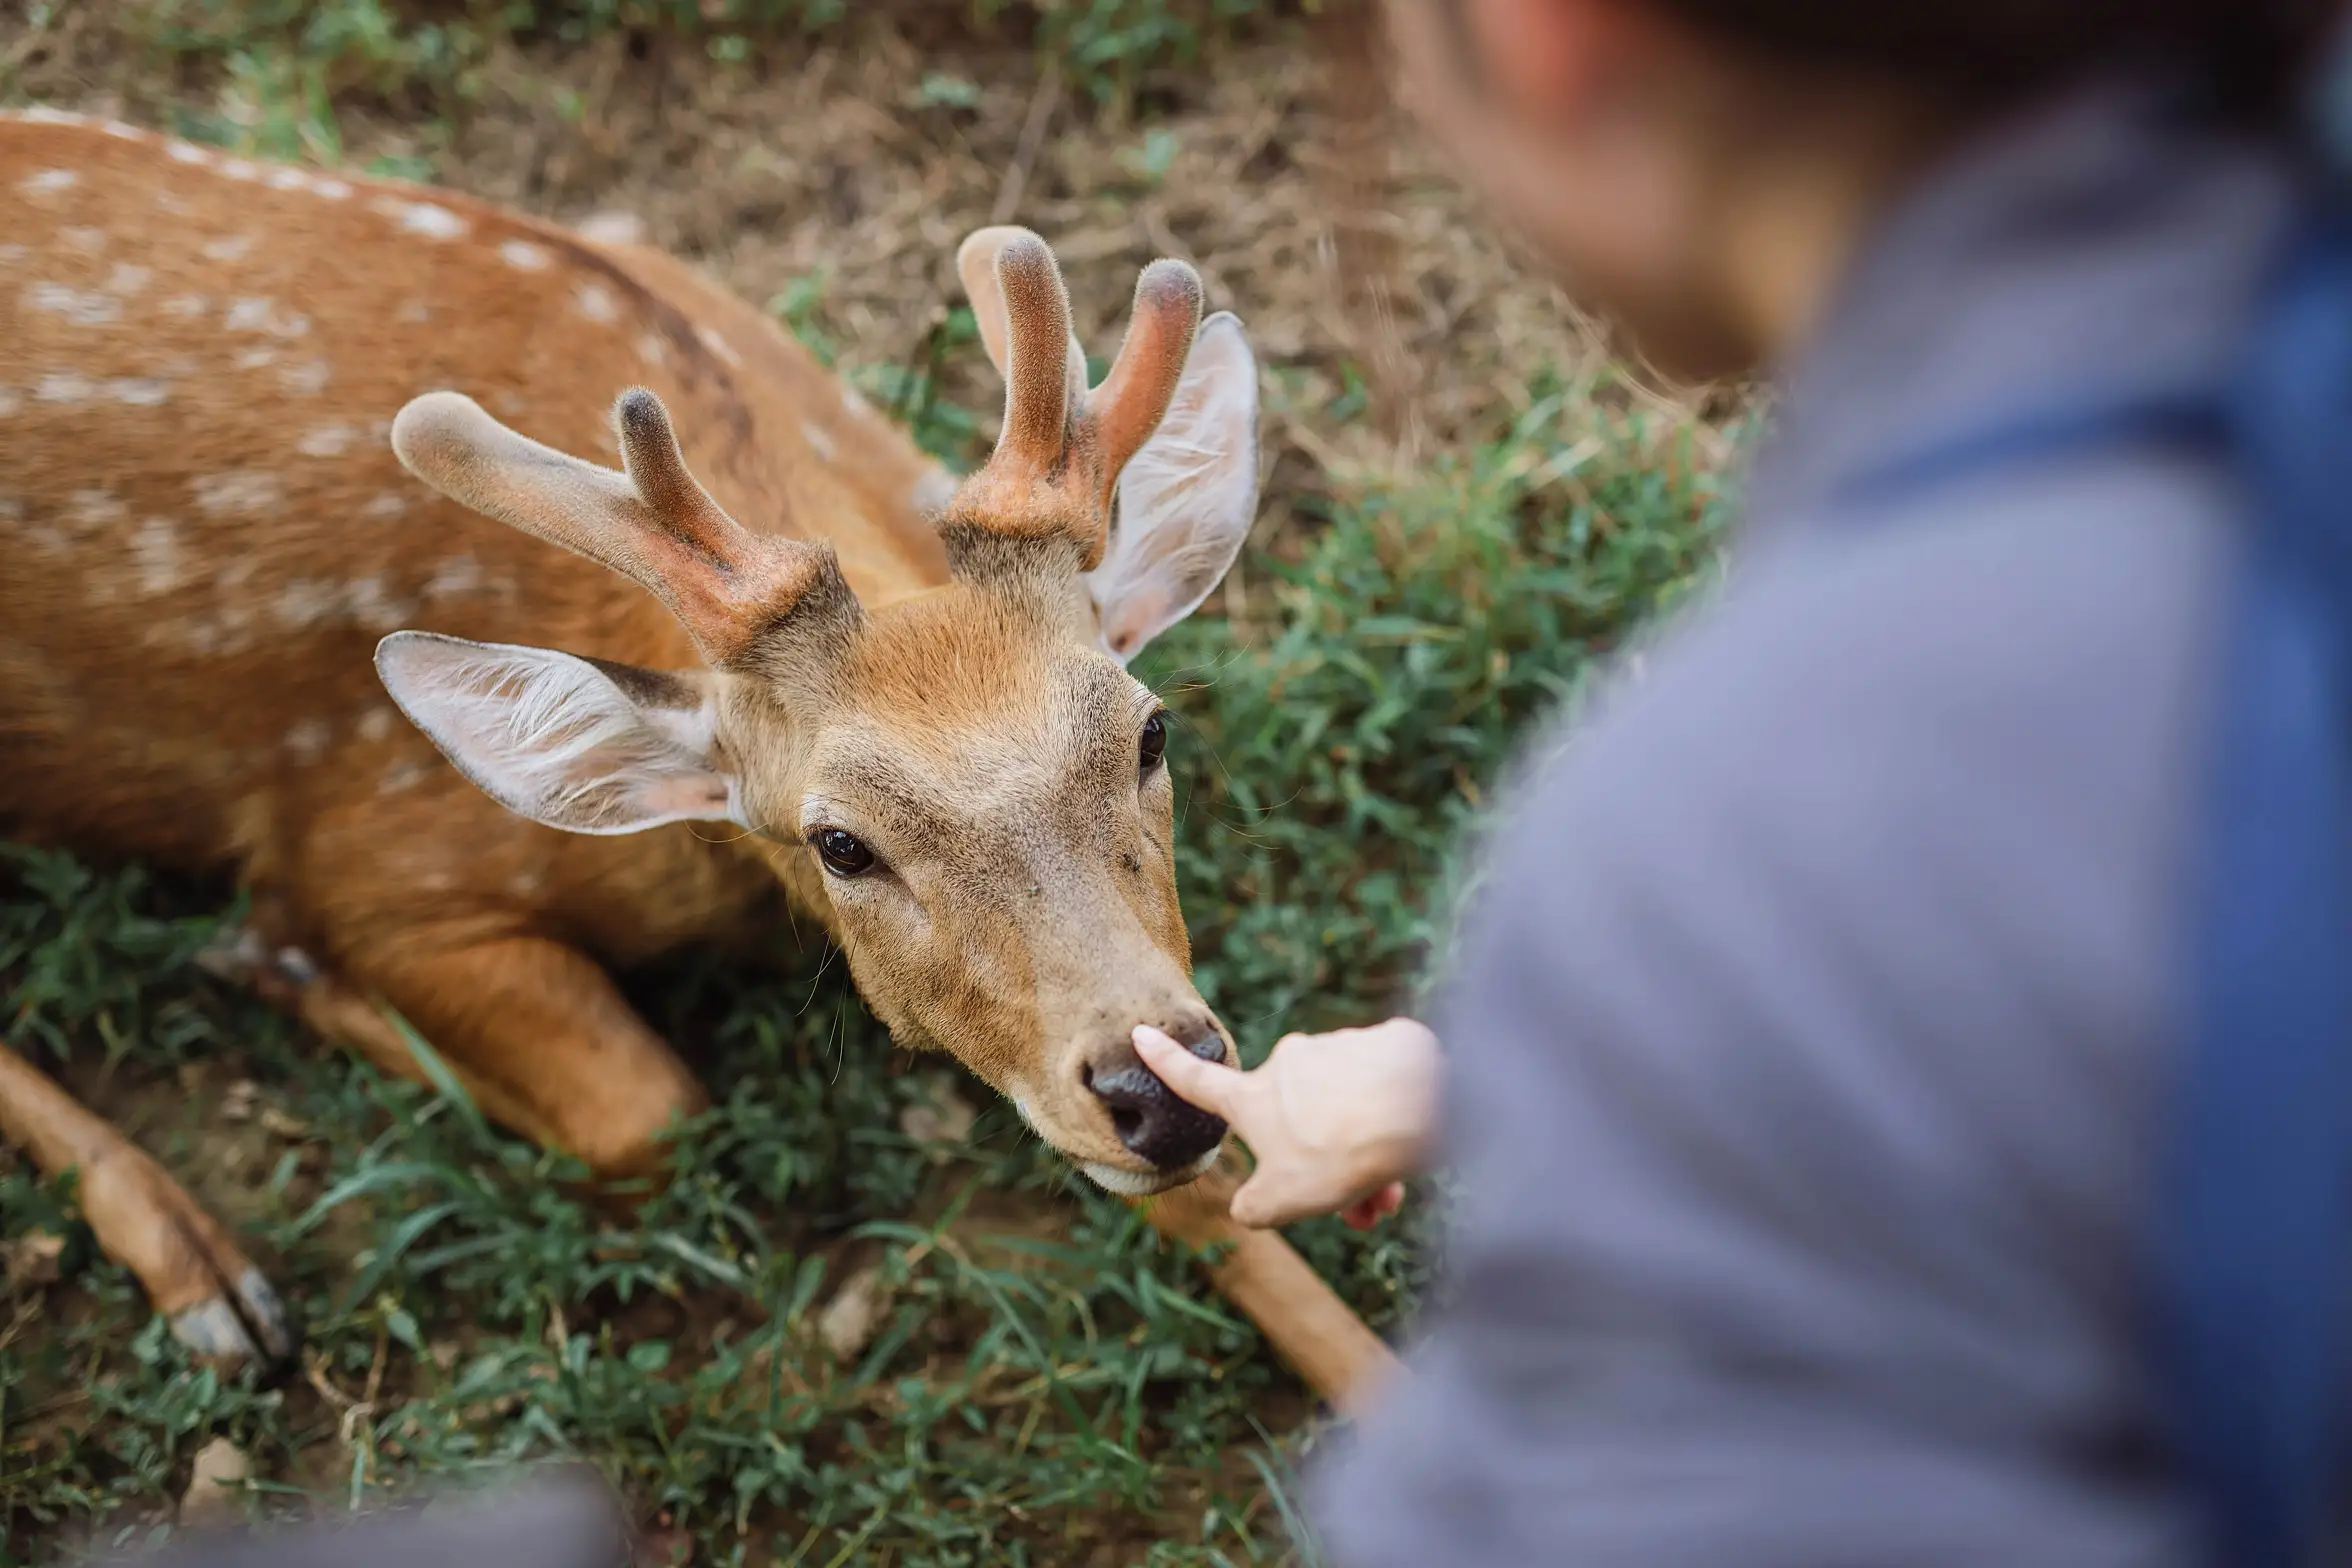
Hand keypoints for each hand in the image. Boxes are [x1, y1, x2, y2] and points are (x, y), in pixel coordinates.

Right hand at [1134, 1017, 1439, 1228]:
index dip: (1166, 1062)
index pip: (1198, 1081)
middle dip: (1321, 1164)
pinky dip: (1397, 1119)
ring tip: (1390, 1195)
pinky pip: (1388, 1087)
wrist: (1415, 1108)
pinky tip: (1416, 1142)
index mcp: (1255, 1097)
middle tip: (1356, 1209)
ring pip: (1347, 1108)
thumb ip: (1255, 1208)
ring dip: (1363, 1151)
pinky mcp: (1391, 1043)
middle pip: (1299, 1121)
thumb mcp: (1283, 1202)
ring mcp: (1342, 1047)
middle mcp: (1293, 1062)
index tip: (1142, 1033)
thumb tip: (1249, 1207)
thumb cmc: (1338, 1154)